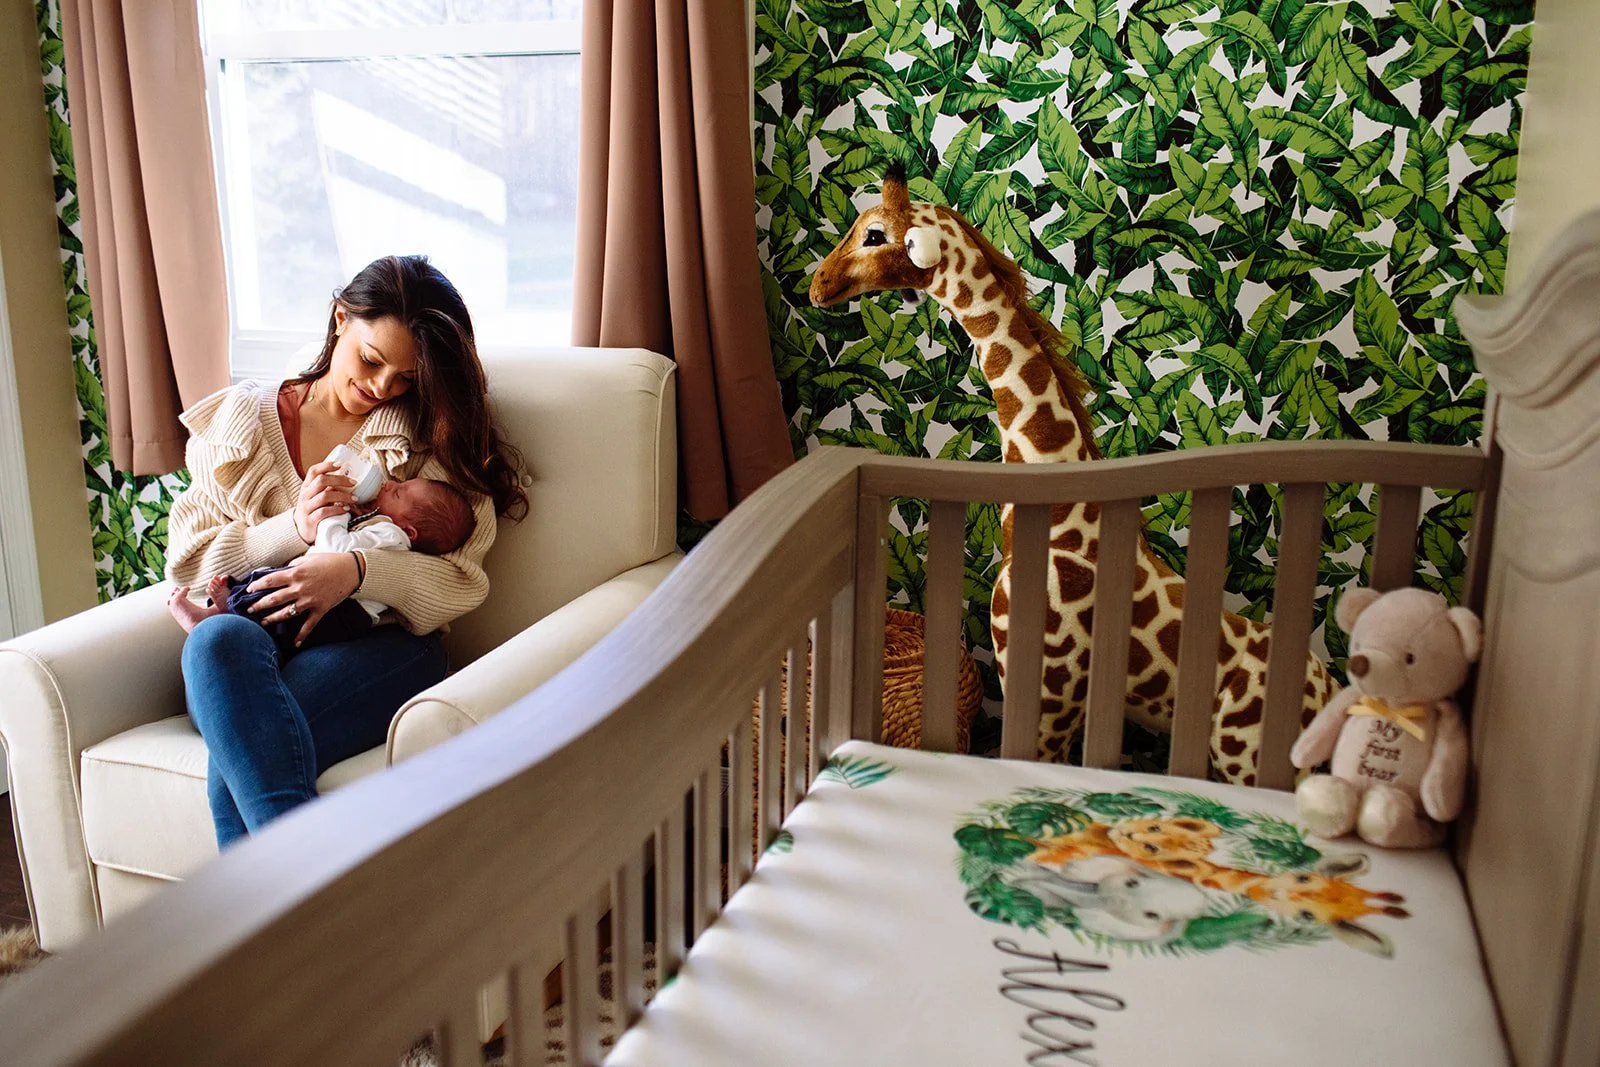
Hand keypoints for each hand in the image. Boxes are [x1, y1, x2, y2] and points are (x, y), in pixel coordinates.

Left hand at [245, 552, 361, 645]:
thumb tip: (281, 571)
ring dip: (272, 619)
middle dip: (258, 605)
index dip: (257, 586)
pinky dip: (302, 636)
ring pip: (286, 613)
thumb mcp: (308, 558)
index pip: (270, 581)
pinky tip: (295, 643)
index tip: (249, 590)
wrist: (352, 570)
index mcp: (295, 573)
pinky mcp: (320, 609)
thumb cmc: (330, 561)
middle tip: (249, 610)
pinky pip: (309, 625)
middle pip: (273, 599)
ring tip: (263, 622)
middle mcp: (300, 588)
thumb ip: (293, 564)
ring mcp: (309, 600)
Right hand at [295, 460, 355, 542]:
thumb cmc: (313, 510)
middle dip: (340, 480)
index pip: (313, 471)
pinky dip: (337, 509)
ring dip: (343, 496)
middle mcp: (304, 495)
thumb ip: (327, 488)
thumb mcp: (316, 496)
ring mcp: (306, 508)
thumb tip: (347, 478)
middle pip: (321, 481)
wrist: (300, 530)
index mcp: (306, 487)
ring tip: (355, 499)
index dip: (326, 466)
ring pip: (325, 496)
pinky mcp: (310, 520)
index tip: (341, 464)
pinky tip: (346, 509)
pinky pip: (324, 512)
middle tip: (354, 483)